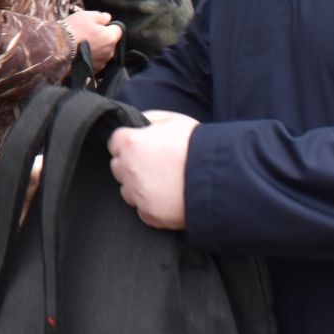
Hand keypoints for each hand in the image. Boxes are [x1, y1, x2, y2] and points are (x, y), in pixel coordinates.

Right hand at [65, 10, 122, 71]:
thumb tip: (108, 18)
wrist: (57, 49)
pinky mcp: (93, 71)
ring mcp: (101, 63)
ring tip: (83, 45)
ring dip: (97, 49)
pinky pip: (96, 61)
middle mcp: (109, 52)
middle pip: (111, 42)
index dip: (109, 26)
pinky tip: (81, 54)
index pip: (118, 29)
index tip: (100, 25)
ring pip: (104, 53)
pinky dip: (91, 58)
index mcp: (110, 38)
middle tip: (88, 34)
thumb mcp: (87, 16)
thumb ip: (101, 16)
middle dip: (103, 38)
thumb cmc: (73, 30)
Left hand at [107, 110, 197, 229]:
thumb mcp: (174, 121)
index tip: (142, 147)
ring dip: (139, 187)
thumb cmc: (197, 145)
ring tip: (165, 183)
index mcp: (131, 143)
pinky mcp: (149, 214)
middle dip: (131, 165)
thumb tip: (139, 124)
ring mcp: (137, 193)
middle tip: (155, 165)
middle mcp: (128, 169)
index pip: (115, 143)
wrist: (218, 176)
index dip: (129, 144)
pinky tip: (170, 198)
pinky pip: (143, 210)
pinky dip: (152, 206)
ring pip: (128, 190)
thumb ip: (149, 119)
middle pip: (118, 167)